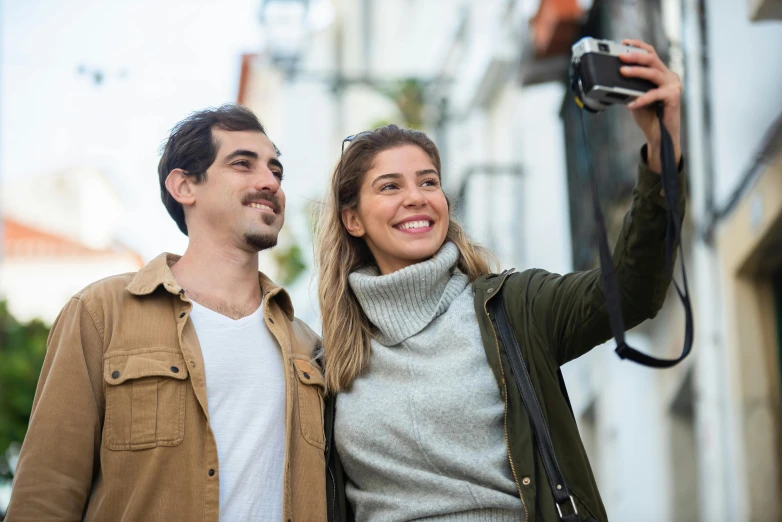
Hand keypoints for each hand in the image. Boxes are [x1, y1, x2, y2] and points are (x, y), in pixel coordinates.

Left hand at [619, 39, 682, 171]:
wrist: (659, 134)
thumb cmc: (649, 115)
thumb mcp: (636, 96)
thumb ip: (631, 85)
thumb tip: (616, 75)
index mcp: (661, 73)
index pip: (651, 53)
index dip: (638, 46)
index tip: (623, 42)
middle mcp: (669, 76)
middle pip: (652, 59)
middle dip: (635, 55)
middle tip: (620, 56)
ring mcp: (673, 85)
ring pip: (653, 73)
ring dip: (637, 71)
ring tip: (622, 72)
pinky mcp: (674, 97)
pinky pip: (655, 94)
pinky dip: (641, 99)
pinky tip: (631, 104)